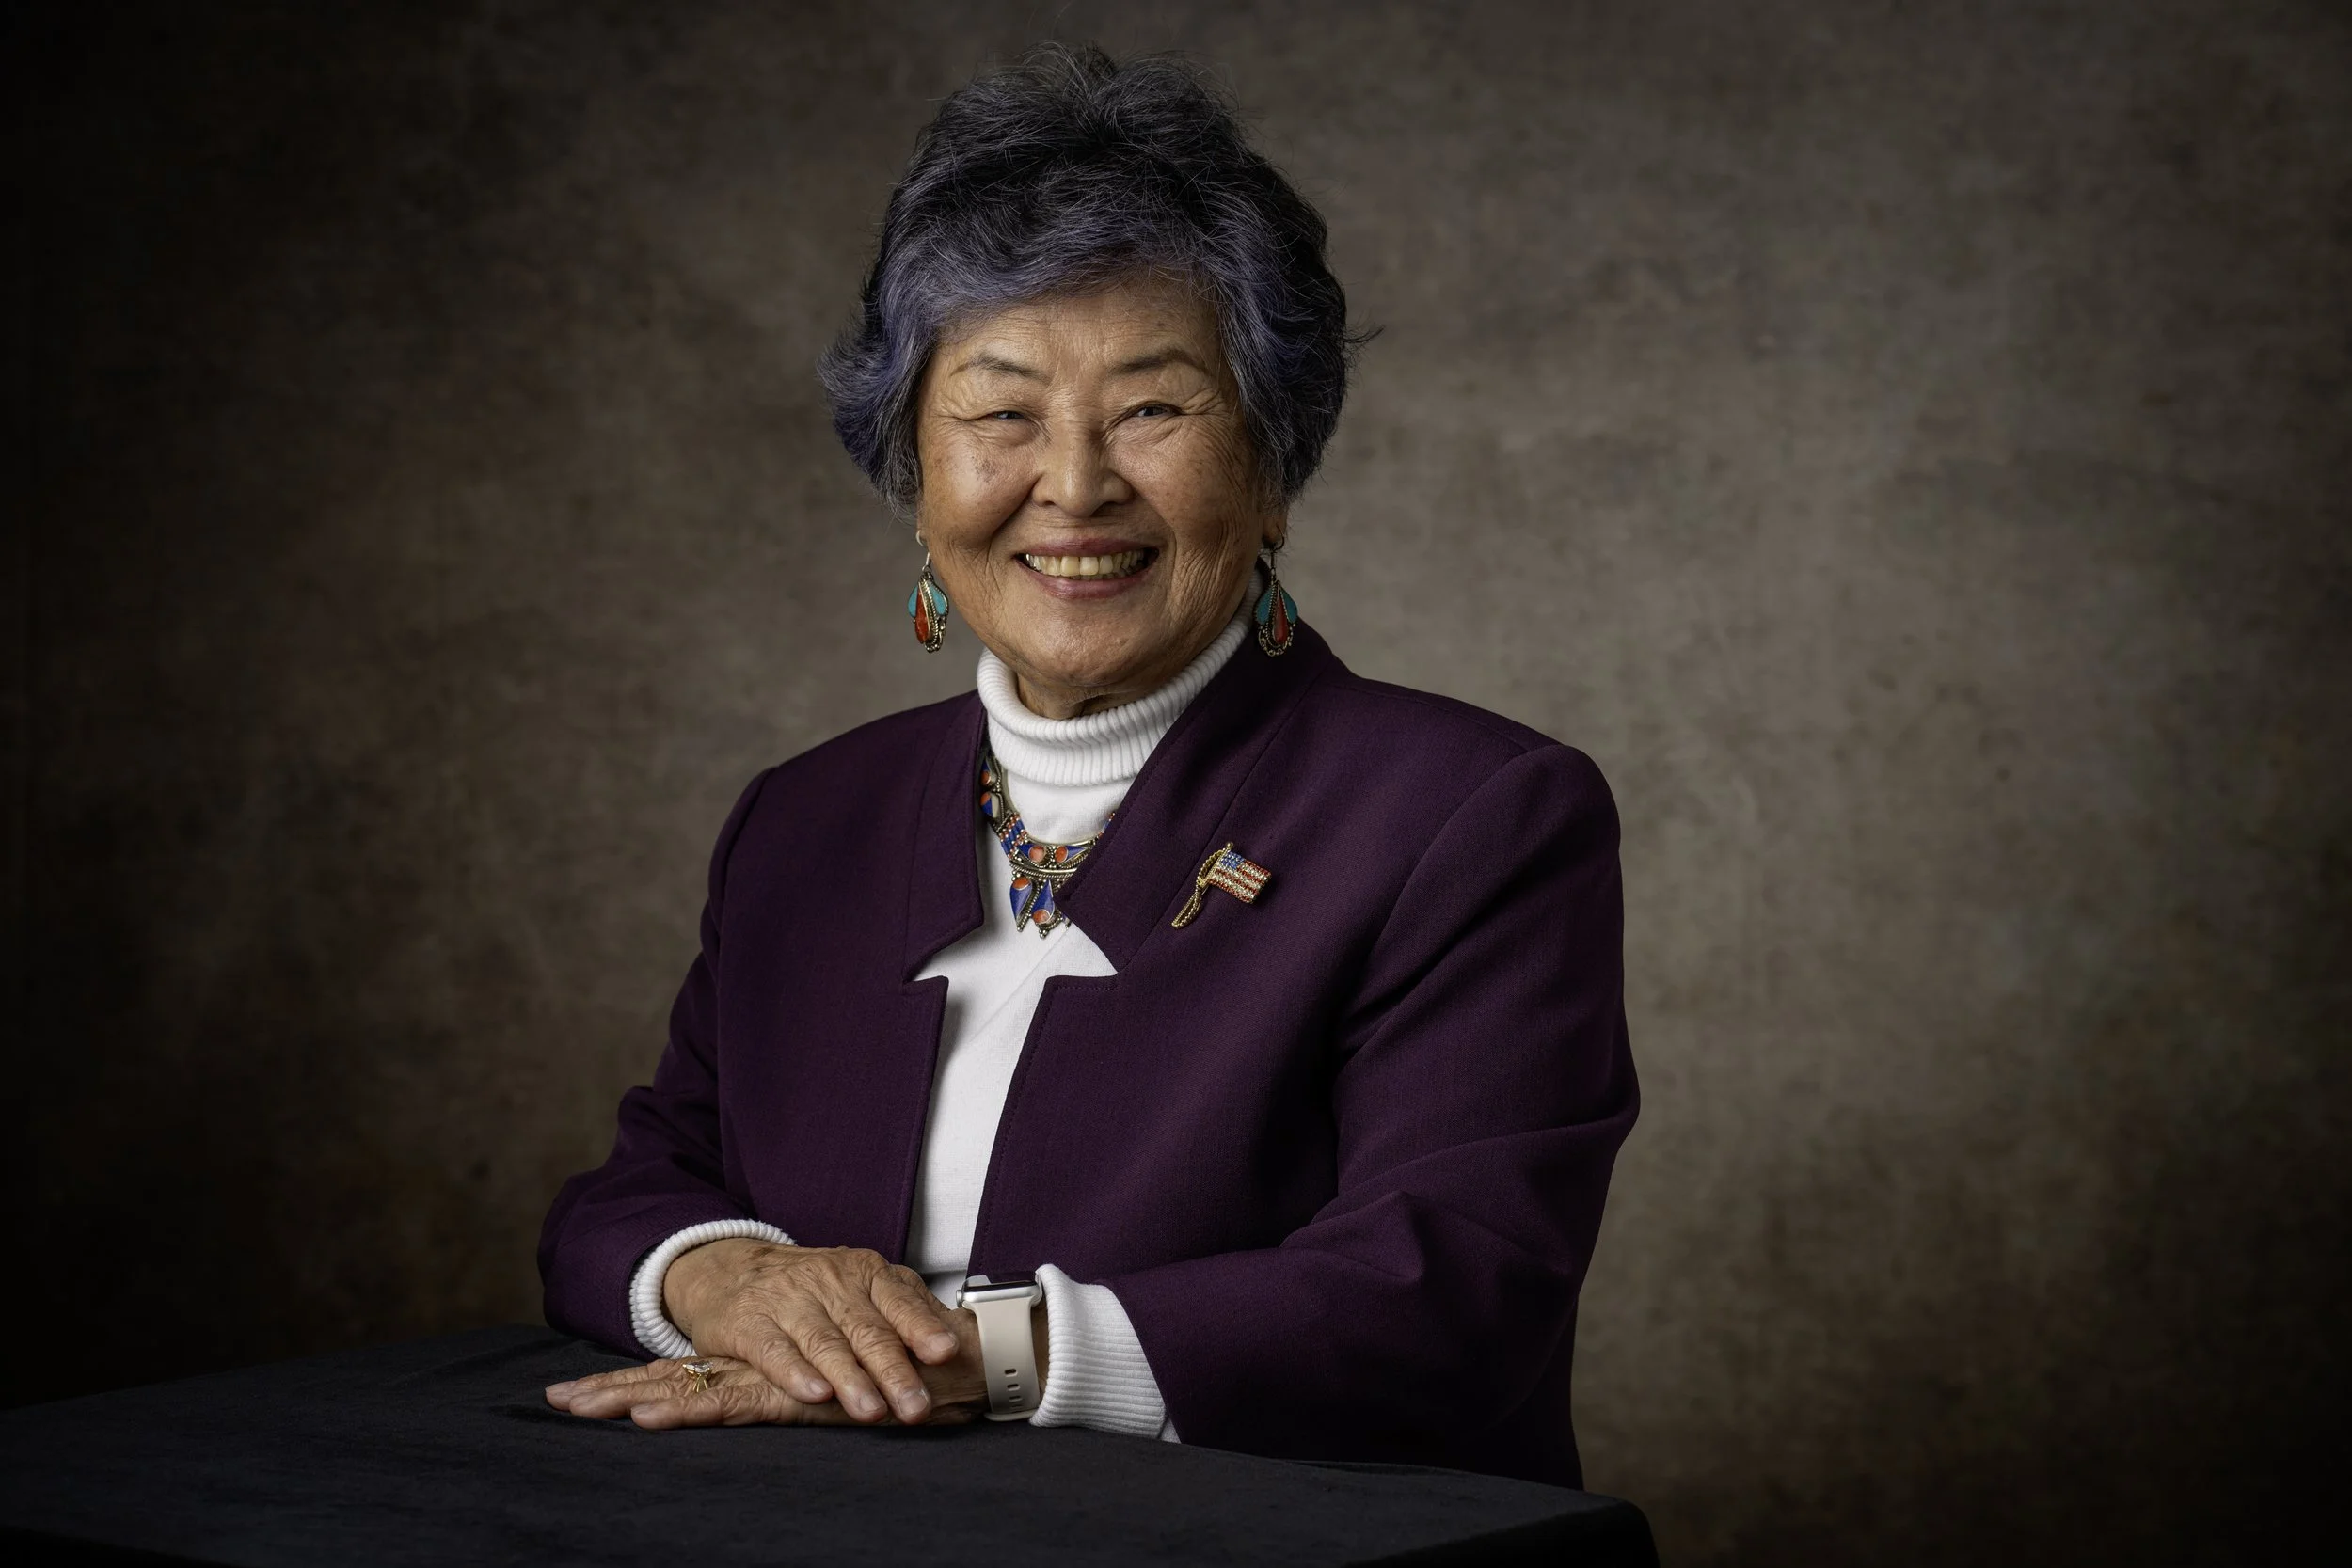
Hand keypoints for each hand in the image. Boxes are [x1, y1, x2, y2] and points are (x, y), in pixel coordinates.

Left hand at [545, 1303, 1050, 1429]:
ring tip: (577, 1409)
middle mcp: (766, 1367)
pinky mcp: (796, 1395)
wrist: (963, 1357)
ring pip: (692, 1388)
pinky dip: (687, 1410)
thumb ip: (819, 1398)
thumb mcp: (852, 1396)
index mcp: (769, 1368)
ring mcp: (779, 1378)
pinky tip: (647, 1417)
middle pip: (676, 1376)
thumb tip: (796, 1412)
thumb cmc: (911, 1380)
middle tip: (550, 1401)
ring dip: (631, 1397)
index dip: (638, 1383)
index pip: (692, 1376)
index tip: (579, 1394)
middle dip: (613, 1390)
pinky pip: (732, 1405)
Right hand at [657, 1241, 959, 1423]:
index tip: (945, 1353)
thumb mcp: (861, 1289)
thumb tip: (955, 1340)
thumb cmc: (814, 1289)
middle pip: (866, 1330)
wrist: (732, 1270)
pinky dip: (795, 1373)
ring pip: (824, 1342)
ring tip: (871, 1411)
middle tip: (917, 1406)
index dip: (922, 1328)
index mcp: (863, 1273)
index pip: (898, 1301)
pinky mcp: (748, 1323)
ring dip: (850, 1379)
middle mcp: (827, 1282)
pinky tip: (815, 1394)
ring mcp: (786, 1300)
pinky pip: (774, 1350)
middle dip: (893, 1370)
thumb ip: (904, 1311)